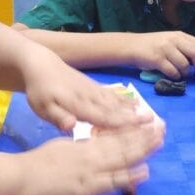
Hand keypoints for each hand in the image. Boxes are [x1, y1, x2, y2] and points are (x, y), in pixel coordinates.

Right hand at [18, 118, 164, 194]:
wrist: (23, 178)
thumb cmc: (35, 164)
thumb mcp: (60, 148)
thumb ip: (77, 148)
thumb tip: (88, 146)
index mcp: (83, 145)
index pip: (111, 136)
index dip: (130, 131)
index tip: (146, 124)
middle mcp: (91, 154)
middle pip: (121, 144)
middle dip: (142, 137)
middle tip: (162, 128)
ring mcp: (92, 171)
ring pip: (122, 158)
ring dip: (142, 150)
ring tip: (160, 141)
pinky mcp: (89, 188)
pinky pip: (113, 181)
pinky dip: (130, 175)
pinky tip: (146, 171)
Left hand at [24, 51, 150, 131]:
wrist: (41, 63)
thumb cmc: (40, 90)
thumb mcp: (43, 107)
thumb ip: (59, 117)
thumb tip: (72, 126)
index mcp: (79, 105)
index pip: (103, 118)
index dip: (121, 125)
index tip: (139, 131)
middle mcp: (91, 98)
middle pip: (115, 111)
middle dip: (134, 119)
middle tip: (154, 126)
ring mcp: (94, 91)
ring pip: (116, 102)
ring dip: (133, 110)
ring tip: (150, 116)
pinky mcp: (94, 86)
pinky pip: (113, 94)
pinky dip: (125, 100)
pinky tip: (136, 103)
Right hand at [131, 31, 194, 79]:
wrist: (132, 46)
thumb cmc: (153, 45)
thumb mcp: (170, 41)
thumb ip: (183, 47)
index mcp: (179, 35)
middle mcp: (173, 40)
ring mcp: (165, 49)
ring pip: (184, 64)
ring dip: (187, 73)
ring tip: (184, 75)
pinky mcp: (157, 59)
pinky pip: (172, 71)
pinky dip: (176, 76)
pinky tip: (174, 76)